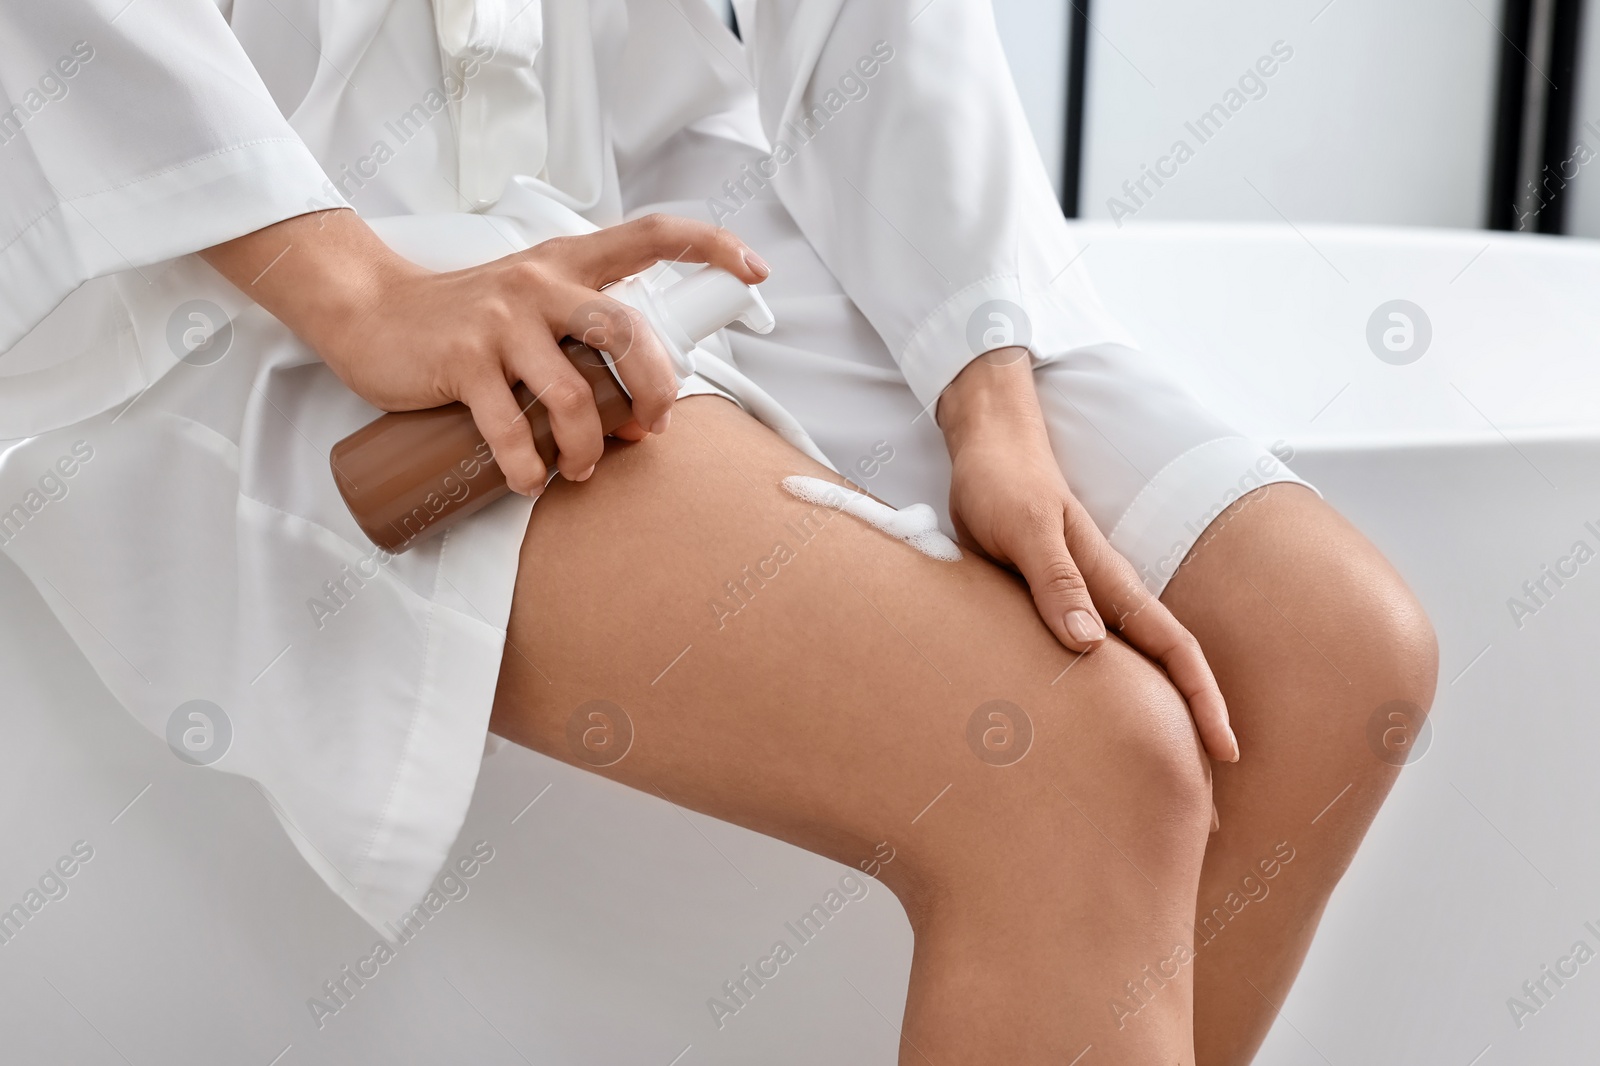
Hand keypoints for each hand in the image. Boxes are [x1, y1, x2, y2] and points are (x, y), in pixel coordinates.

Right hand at [201, 209, 769, 494]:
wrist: (369, 311)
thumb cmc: (459, 318)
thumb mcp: (527, 304)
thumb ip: (576, 332)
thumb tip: (631, 404)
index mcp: (566, 263)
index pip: (650, 235)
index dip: (710, 247)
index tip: (754, 270)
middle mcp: (540, 283)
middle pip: (627, 332)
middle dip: (655, 391)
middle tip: (649, 428)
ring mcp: (501, 320)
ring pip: (575, 392)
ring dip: (590, 446)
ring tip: (582, 470)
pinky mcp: (463, 361)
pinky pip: (512, 426)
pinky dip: (528, 466)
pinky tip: (529, 481)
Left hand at [937, 349, 1237, 762]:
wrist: (987, 444)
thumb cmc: (1002, 484)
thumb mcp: (1023, 531)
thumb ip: (1054, 583)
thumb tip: (1090, 645)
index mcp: (1107, 582)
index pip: (1172, 648)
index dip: (1201, 701)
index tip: (1225, 752)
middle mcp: (1105, 595)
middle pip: (1165, 666)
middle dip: (1191, 725)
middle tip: (1205, 795)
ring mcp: (1083, 599)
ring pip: (1132, 666)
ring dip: (1152, 715)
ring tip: (1158, 775)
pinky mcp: (1054, 600)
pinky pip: (1090, 655)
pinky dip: (1106, 694)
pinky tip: (1094, 728)